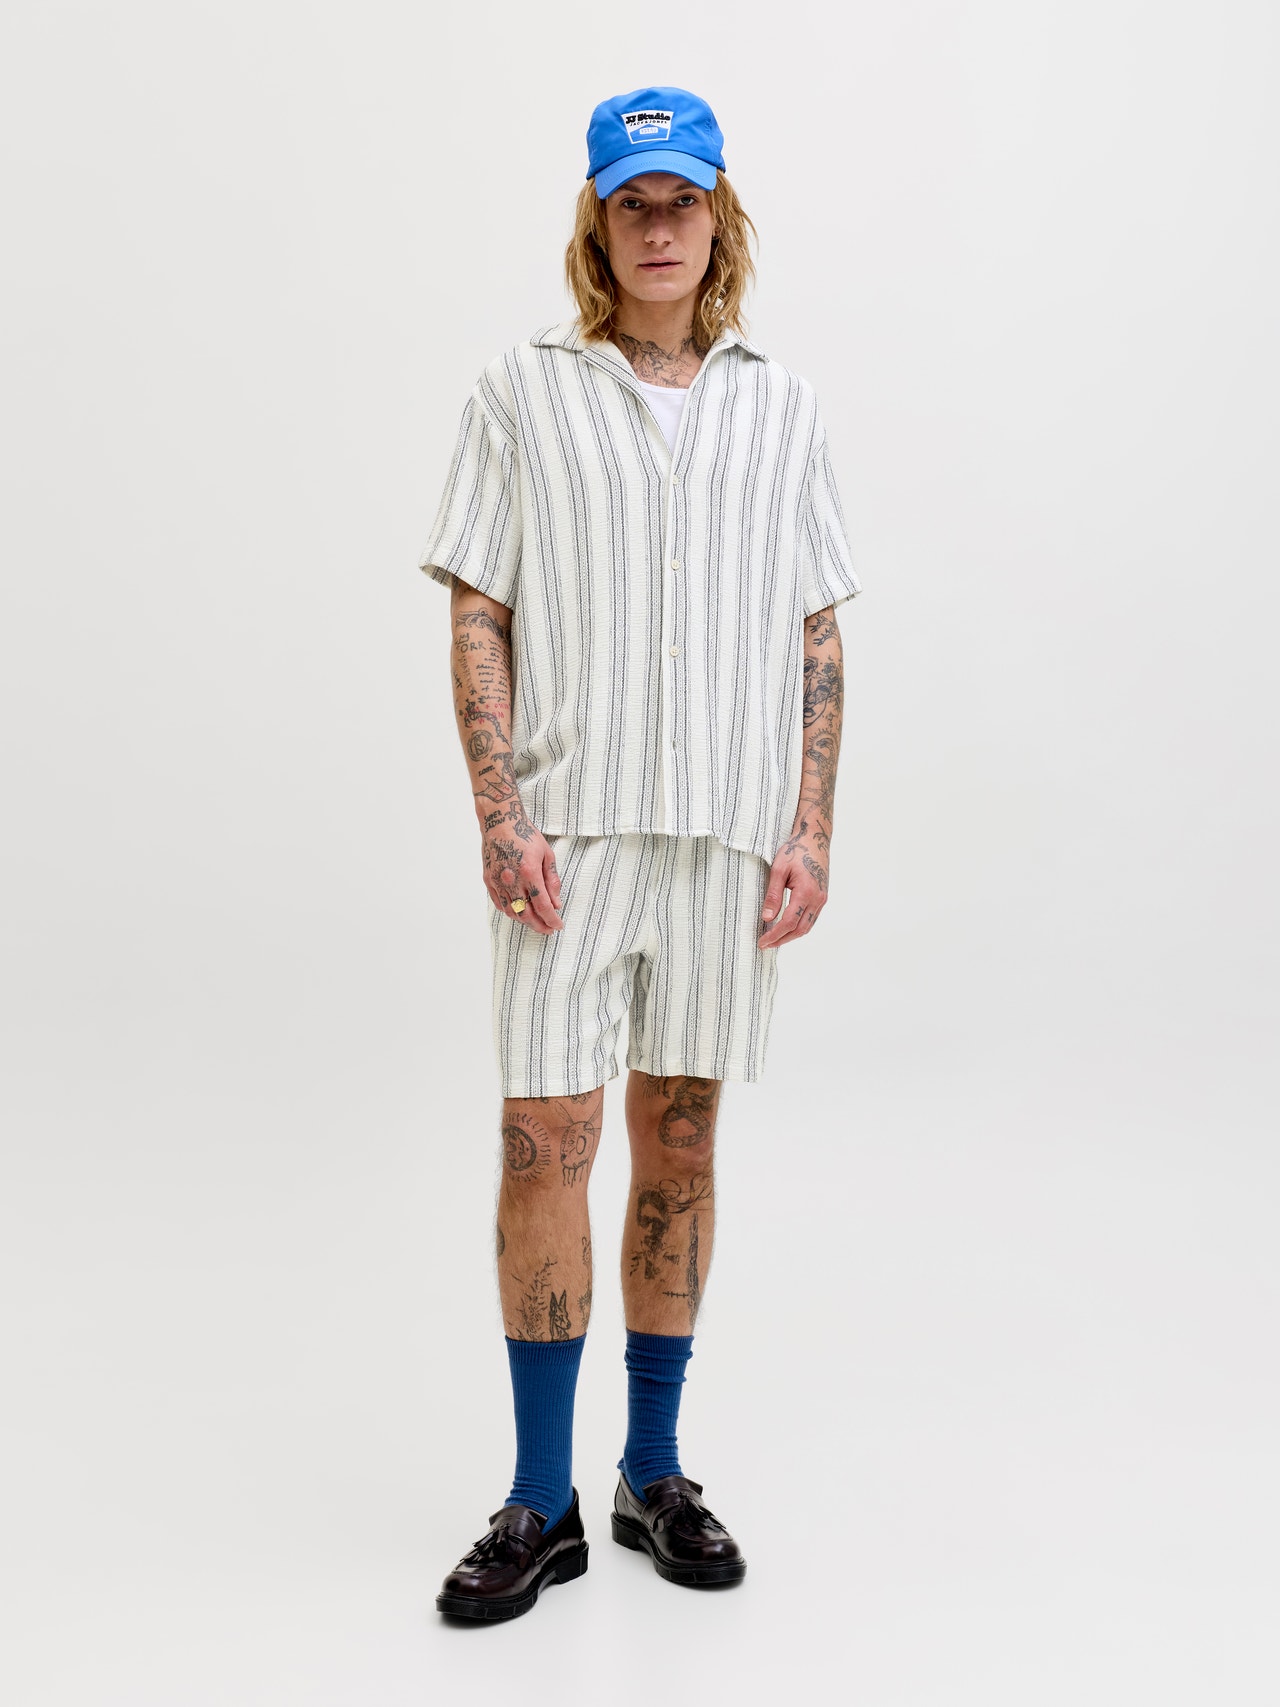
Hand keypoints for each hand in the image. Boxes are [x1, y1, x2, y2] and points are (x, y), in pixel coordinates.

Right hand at [482, 823, 563, 933]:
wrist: (500, 822)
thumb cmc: (525, 835)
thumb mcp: (547, 855)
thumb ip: (552, 881)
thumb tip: (556, 903)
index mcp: (529, 872)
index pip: (543, 906)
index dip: (552, 919)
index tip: (558, 925)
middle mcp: (511, 880)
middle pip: (526, 914)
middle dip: (539, 926)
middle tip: (548, 929)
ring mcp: (497, 882)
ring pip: (512, 912)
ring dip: (525, 921)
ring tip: (535, 922)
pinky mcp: (488, 881)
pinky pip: (499, 904)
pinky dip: (511, 912)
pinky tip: (519, 912)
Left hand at [758, 822, 828, 947]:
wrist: (815, 838)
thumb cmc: (796, 850)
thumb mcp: (778, 869)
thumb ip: (773, 895)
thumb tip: (766, 918)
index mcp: (806, 892)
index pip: (789, 922)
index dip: (775, 935)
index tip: (762, 942)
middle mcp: (818, 899)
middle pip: (800, 929)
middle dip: (782, 940)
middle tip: (765, 945)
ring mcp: (822, 899)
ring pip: (807, 926)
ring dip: (791, 935)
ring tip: (774, 940)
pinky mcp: (822, 897)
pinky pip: (811, 919)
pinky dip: (799, 927)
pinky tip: (787, 928)